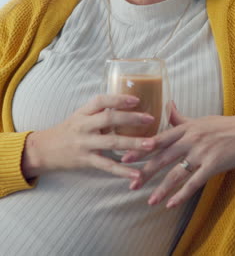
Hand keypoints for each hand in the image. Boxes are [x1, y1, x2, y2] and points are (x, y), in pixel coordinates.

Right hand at [22, 94, 154, 179]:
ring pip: (111, 142)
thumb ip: (99, 113)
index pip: (100, 101)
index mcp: (83, 113)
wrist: (44, 150)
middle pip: (108, 119)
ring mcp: (84, 144)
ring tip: (151, 144)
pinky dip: (122, 171)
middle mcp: (84, 126)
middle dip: (131, 119)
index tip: (137, 100)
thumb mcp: (79, 117)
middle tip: (150, 119)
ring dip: (133, 143)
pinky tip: (136, 174)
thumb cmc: (68, 131)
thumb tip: (126, 106)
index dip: (118, 99)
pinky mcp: (86, 160)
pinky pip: (106, 166)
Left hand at [121, 104, 234, 207]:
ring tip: (149, 200)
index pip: (158, 139)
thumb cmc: (223, 125)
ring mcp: (201, 153)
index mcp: (185, 128)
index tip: (124, 157)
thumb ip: (179, 117)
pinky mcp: (213, 165)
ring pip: (176, 173)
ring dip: (161, 188)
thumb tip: (168, 103)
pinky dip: (182, 195)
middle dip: (145, 171)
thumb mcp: (199, 119)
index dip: (141, 149)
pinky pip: (194, 182)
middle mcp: (190, 140)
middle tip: (130, 182)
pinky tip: (171, 204)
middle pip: (162, 157)